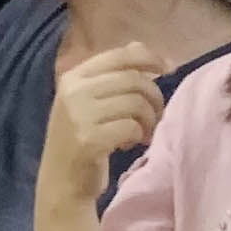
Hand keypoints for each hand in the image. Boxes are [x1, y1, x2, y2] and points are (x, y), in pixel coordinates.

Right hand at [38, 41, 168, 207]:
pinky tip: (130, 145)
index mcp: (72, 77)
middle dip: (154, 98)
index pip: (119, 56)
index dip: (150, 58)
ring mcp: (78, 116)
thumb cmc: (80, 141)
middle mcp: (73, 92)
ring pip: (136, 103)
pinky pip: (131, 127)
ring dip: (149, 120)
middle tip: (155, 117)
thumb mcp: (89, 102)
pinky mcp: (88, 139)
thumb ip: (111, 75)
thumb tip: (138, 46)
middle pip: (133, 80)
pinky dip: (138, 136)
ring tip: (142, 134)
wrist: (61, 184)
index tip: (169, 68)